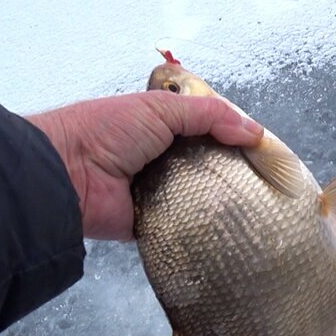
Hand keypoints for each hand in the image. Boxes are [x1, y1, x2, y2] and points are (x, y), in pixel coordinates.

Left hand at [27, 92, 263, 240]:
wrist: (66, 174)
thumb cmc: (107, 131)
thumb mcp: (161, 108)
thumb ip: (210, 115)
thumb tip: (255, 132)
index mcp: (162, 127)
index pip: (210, 131)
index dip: (236, 138)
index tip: (266, 150)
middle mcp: (164, 160)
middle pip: (211, 166)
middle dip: (235, 171)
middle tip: (270, 182)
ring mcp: (161, 193)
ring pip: (203, 197)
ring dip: (224, 199)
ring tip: (261, 205)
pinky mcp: (156, 225)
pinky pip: (187, 227)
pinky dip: (205, 227)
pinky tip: (234, 228)